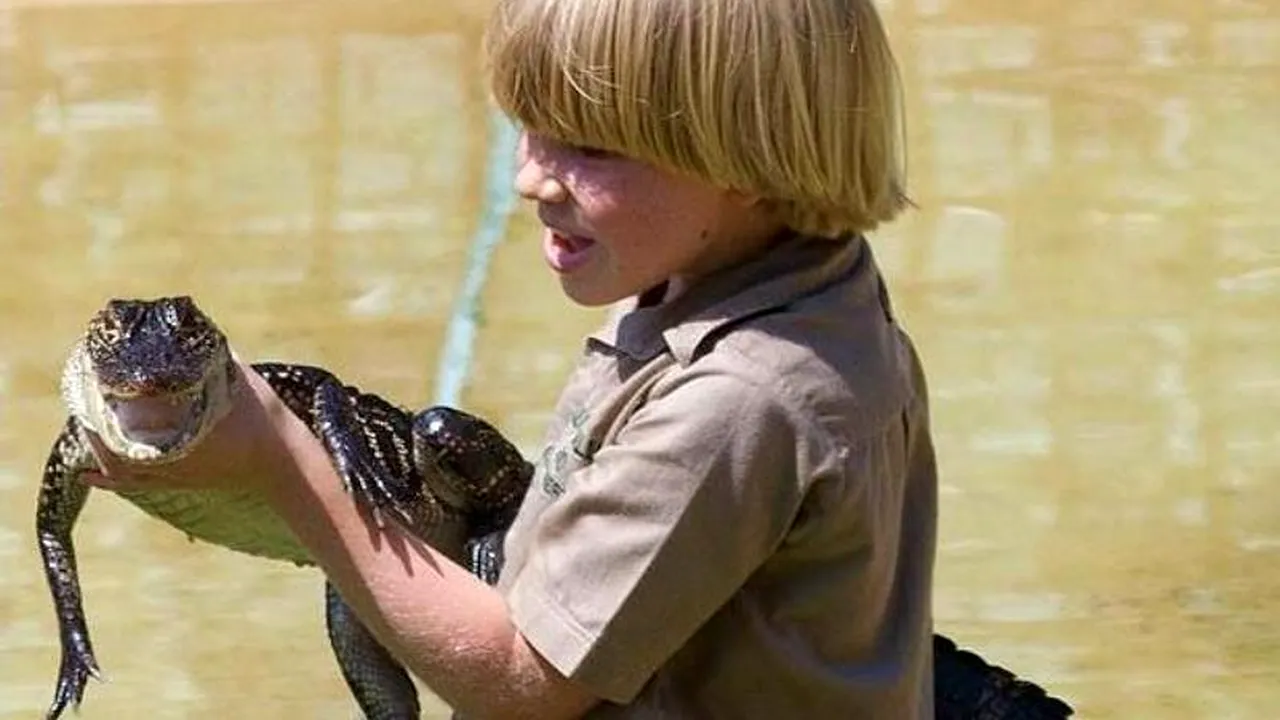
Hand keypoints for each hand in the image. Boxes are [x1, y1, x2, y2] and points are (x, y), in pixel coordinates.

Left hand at [81, 360, 307, 494]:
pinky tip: (89, 475)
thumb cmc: (265, 422)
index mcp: (177, 435)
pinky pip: (134, 486)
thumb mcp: (240, 380)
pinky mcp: (179, 485)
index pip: (121, 421)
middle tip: (87, 396)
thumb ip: (213, 357)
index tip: (91, 381)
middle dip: (95, 420)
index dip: (100, 401)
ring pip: (118, 467)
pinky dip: (109, 480)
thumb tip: (188, 325)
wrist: (285, 463)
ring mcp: (172, 477)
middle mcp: (167, 460)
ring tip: (87, 424)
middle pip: (111, 444)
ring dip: (98, 447)